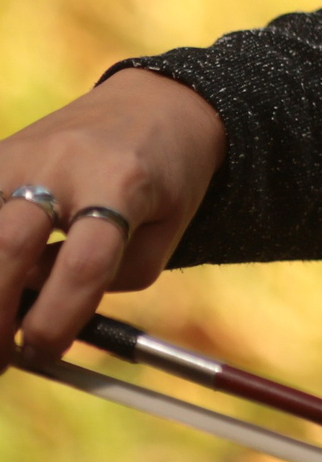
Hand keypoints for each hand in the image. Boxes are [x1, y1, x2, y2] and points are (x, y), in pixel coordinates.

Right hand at [1, 68, 226, 369]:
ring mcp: (21, 156)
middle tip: (0, 359)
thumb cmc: (165, 178)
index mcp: (123, 184)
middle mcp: (65, 165)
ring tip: (0, 324)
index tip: (43, 352)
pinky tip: (3, 271)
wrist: (154, 101)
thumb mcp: (165, 230)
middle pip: (8, 249)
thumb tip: (39, 319)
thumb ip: (112, 279)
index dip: (58, 321)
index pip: (84, 265)